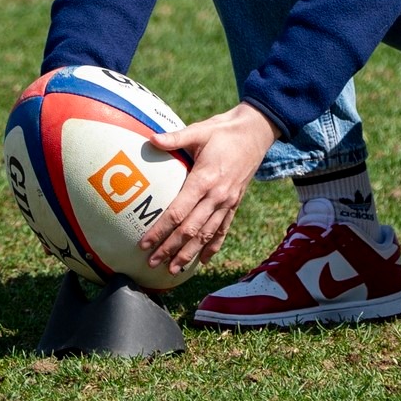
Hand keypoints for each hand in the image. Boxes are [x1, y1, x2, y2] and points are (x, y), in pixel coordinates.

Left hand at [139, 103, 280, 274]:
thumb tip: (151, 139)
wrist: (256, 132)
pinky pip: (222, 230)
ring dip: (189, 254)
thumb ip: (175, 138)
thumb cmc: (224, 131)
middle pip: (191, 230)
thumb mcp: (199, 131)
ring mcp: (228, 202)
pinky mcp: (235, 203)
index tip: (145, 243)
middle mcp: (217, 196)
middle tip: (152, 262)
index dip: (160, 230)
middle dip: (170, 249)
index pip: (178, 212)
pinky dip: (212, 247)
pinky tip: (201, 261)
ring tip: (173, 269)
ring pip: (206, 235)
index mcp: (205, 179)